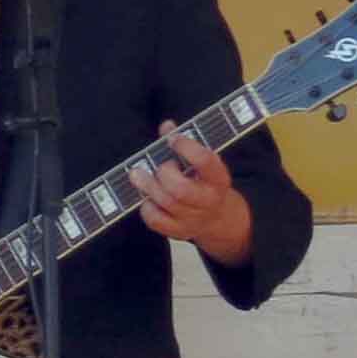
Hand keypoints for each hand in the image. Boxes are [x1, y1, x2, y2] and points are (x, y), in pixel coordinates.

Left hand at [131, 129, 253, 266]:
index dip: (187, 147)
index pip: (205, 161)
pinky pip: (156, 220)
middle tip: (159, 166)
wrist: (217, 218)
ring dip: (148, 186)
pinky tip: (146, 197)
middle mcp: (209, 200)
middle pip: (181, 189)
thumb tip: (167, 126)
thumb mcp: (203, 164)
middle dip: (164, 173)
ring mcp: (194, 218)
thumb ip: (185, 144)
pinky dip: (146, 207)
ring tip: (137, 175)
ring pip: (167, 203)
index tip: (173, 139)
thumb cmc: (204, 182)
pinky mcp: (178, 231)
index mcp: (219, 179)